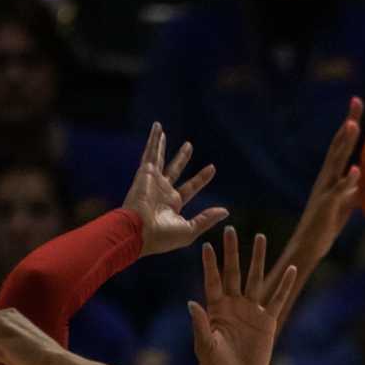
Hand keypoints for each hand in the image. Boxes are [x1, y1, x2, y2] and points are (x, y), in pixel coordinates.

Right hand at [124, 124, 228, 256]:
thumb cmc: (162, 237)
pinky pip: (151, 153)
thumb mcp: (190, 229)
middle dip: (181, 158)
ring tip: (162, 130)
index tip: (212, 168)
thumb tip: (226, 212)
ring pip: (159, 158)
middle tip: (189, 146)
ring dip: (161, 144)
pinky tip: (158, 127)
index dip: (201, 178)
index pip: (190, 188)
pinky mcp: (145, 173)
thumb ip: (206, 219)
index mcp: (172, 205)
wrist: (139, 232)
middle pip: (174, 170)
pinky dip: (153, 140)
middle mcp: (162, 192)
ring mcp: (152, 181)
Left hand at [188, 227, 296, 364]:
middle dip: (232, 251)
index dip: (210, 264)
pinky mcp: (268, 321)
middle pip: (234, 272)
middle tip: (230, 229)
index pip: (213, 280)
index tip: (207, 245)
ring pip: (255, 278)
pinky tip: (290, 268)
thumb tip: (192, 303)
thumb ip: (200, 325)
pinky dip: (284, 285)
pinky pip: (277, 299)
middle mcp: (234, 304)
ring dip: (257, 258)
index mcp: (216, 309)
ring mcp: (252, 311)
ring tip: (260, 237)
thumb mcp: (205, 346)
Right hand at [286, 99, 363, 264]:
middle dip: (348, 123)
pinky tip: (356, 170)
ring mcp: (325, 190)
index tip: (357, 103)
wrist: (308, 248)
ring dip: (344, 144)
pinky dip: (347, 181)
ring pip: (335, 162)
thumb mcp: (344, 207)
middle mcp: (326, 178)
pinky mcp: (326, 206)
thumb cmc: (325, 228)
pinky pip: (338, 191)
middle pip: (338, 145)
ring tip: (352, 126)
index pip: (341, 145)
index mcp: (331, 176)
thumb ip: (353, 193)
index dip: (349, 125)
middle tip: (356, 102)